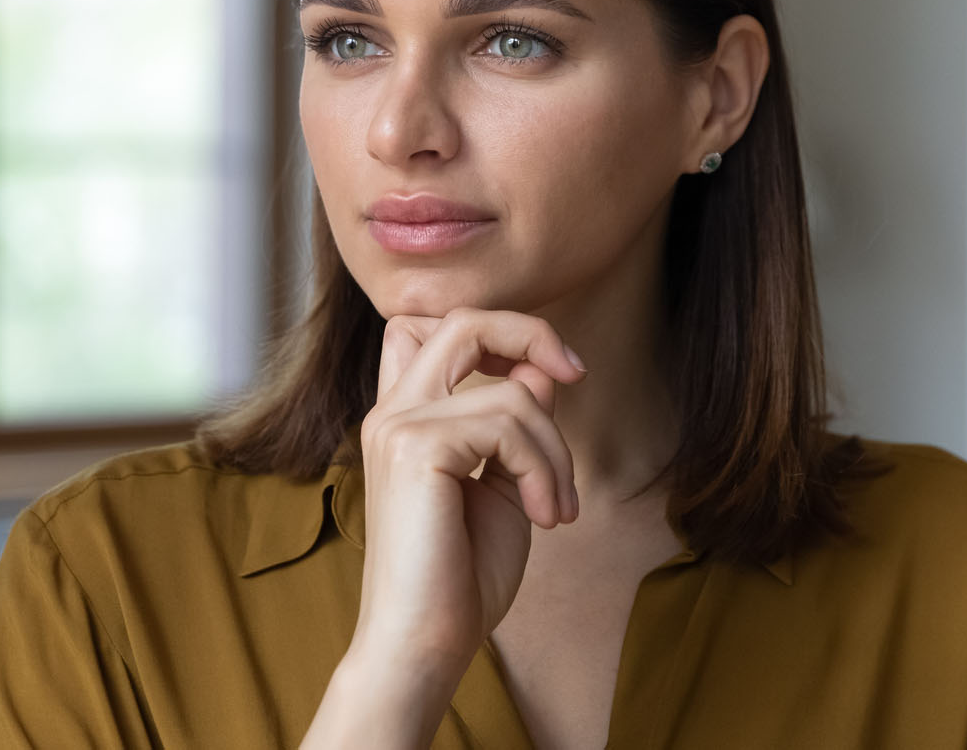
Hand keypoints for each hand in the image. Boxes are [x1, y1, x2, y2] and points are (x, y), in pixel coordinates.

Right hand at [348, 307, 586, 680]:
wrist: (423, 646)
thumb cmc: (459, 579)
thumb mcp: (502, 484)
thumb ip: (514, 424)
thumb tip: (542, 369)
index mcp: (404, 418)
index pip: (434, 328)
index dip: (497, 330)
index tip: (553, 371)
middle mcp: (392, 412)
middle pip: (461, 321)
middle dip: (529, 333)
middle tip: (574, 374)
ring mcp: (397, 425)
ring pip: (509, 392)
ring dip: (555, 450)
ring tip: (556, 508)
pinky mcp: (415, 446)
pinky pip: (508, 424)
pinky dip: (544, 468)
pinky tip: (544, 515)